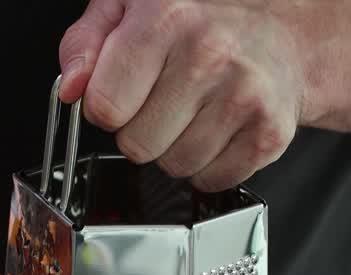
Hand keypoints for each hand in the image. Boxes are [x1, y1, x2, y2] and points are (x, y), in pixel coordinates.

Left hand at [58, 0, 304, 191]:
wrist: (278, 39)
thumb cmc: (197, 25)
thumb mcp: (127, 11)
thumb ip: (85, 44)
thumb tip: (71, 88)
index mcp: (167, 17)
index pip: (104, 106)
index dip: (107, 107)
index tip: (125, 93)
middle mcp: (210, 53)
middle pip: (136, 145)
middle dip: (142, 131)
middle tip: (166, 101)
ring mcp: (244, 94)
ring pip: (174, 166)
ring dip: (175, 149)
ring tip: (195, 112)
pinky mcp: (269, 132)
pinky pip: (210, 180)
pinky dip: (208, 165)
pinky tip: (218, 129)